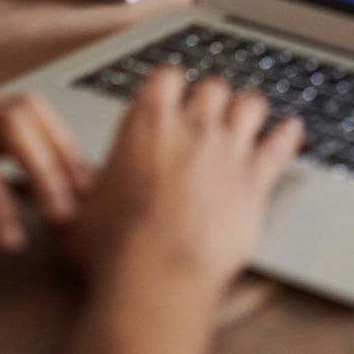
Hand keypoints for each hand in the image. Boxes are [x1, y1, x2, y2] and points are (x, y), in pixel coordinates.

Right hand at [70, 69, 303, 304]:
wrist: (156, 277)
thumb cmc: (112, 250)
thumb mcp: (79, 215)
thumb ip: (84, 194)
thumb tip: (62, 200)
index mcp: (147, 126)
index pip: (165, 76)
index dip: (169, 83)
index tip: (170, 91)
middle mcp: (192, 129)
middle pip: (213, 86)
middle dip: (211, 96)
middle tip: (208, 110)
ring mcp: (228, 151)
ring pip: (251, 104)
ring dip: (248, 109)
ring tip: (248, 114)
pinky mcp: (256, 181)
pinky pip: (280, 144)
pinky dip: (287, 135)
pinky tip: (291, 130)